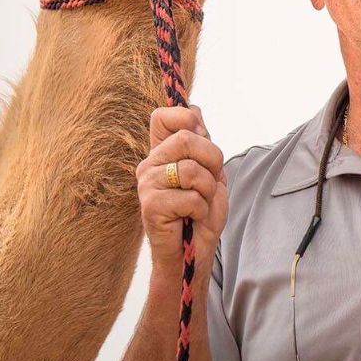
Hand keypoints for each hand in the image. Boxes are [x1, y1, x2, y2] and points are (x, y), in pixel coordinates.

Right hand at [136, 105, 227, 275]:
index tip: (202, 137)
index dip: (188, 119)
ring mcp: (147, 184)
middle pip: (187, 138)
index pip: (164, 115)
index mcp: (162, 151)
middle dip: (213, 159)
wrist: (193, 252)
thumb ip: (202, 141)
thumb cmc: (201, 211)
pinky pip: (191, 197)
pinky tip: (191, 217)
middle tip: (210, 181)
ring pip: (191, 169)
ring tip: (199, 202)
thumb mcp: (210, 170)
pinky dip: (202, 209)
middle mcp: (149, 164)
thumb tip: (193, 108)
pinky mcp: (150, 206)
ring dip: (208, 189)